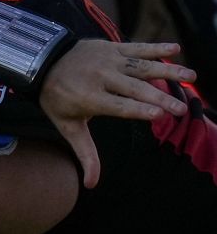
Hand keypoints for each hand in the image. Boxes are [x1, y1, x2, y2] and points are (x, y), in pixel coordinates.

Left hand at [39, 40, 195, 188]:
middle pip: (134, 89)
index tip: (158, 115)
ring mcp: (107, 59)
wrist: (42, 63)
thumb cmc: (58, 100)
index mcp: (88, 97)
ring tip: (191, 76)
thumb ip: (84, 153)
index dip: (137, 110)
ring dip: (168, 71)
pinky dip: (156, 48)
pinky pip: (136, 47)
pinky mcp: (111, 47)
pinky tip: (176, 49)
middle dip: (160, 98)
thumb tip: (90, 185)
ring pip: (141, 67)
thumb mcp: (68, 127)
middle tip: (181, 109)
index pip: (117, 106)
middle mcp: (100, 77)